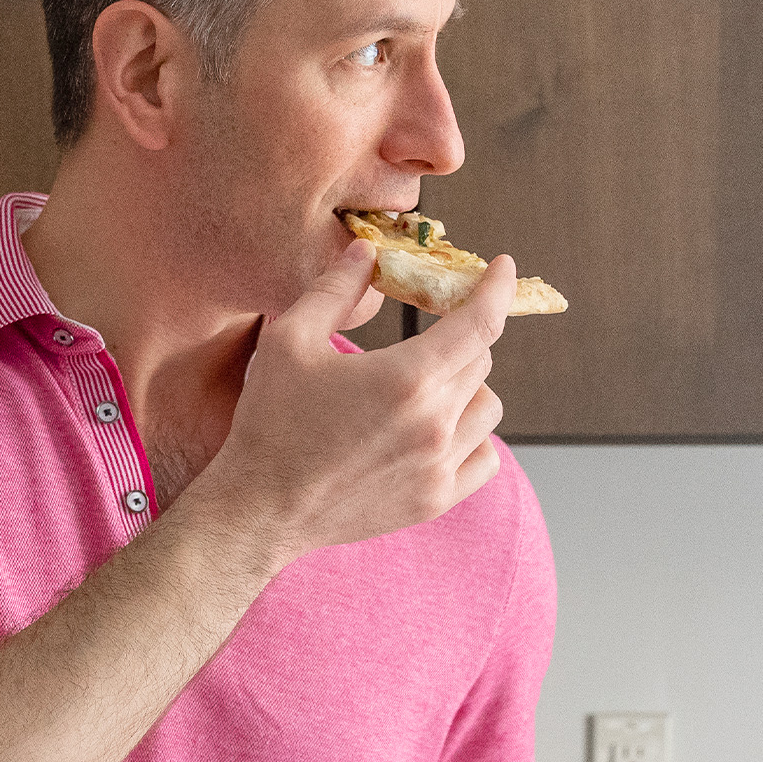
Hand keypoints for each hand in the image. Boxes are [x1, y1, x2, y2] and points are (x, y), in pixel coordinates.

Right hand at [185, 239, 513, 565]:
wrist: (260, 509)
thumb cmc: (270, 423)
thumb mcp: (290, 340)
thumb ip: (334, 290)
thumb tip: (367, 251)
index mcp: (406, 378)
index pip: (479, 323)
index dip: (497, 288)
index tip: (502, 268)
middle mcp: (435, 424)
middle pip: (480, 361)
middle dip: (462, 335)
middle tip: (435, 330)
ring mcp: (440, 467)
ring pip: (487, 408)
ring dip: (469, 385)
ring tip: (430, 383)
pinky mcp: (435, 500)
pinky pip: (485, 458)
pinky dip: (473, 436)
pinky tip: (440, 428)